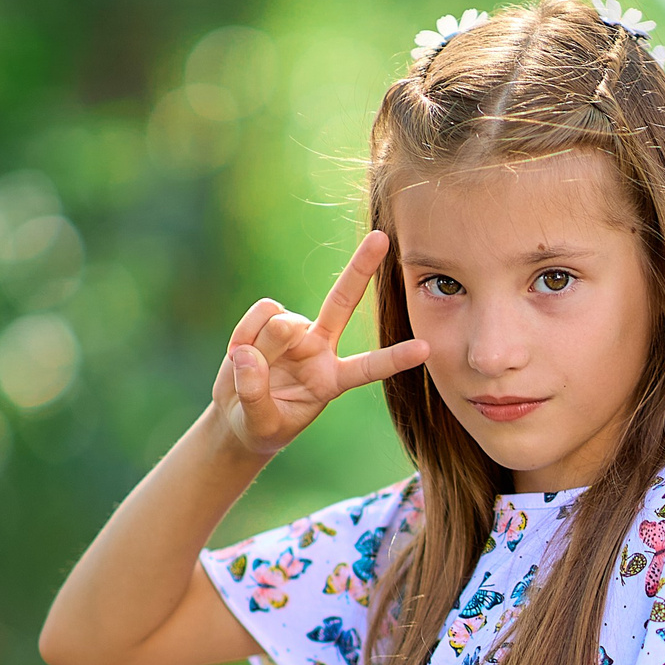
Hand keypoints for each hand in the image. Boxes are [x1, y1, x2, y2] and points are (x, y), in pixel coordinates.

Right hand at [212, 230, 428, 457]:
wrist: (237, 414)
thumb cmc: (259, 425)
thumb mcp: (260, 424)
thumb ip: (256, 395)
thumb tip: (248, 353)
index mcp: (332, 380)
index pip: (369, 369)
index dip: (395, 359)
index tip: (426, 348)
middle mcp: (321, 348)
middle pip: (342, 302)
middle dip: (360, 269)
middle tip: (382, 238)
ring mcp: (296, 332)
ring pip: (283, 322)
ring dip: (263, 345)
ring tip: (252, 369)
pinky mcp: (270, 320)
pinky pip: (260, 314)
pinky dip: (245, 332)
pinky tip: (241, 351)